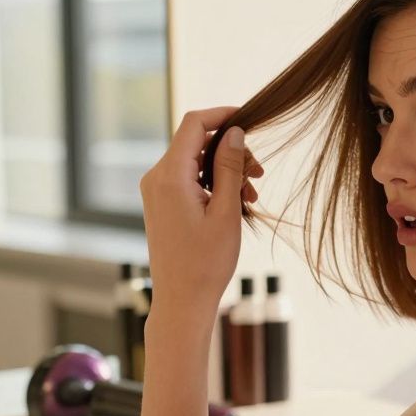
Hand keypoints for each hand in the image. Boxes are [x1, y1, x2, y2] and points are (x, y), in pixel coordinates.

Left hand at [139, 107, 263, 320]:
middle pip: (196, 142)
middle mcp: (156, 178)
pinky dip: (213, 184)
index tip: (249, 119)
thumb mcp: (226, 211)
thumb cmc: (205, 262)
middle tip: (259, 173)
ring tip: (251, 196)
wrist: (182, 300)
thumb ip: (229, 167)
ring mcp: (156, 191)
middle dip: (230, 150)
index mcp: (169, 176)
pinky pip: (188, 179)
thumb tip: (234, 132)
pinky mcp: (161, 203)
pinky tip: (236, 203)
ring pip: (195, 161)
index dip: (222, 115)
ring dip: (225, 170)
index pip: (194, 124)